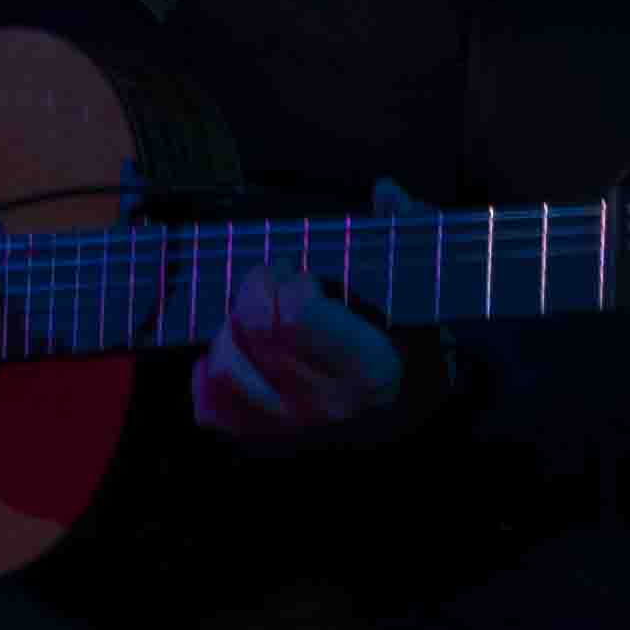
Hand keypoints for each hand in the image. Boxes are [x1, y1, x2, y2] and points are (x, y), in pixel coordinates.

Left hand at [195, 178, 424, 444]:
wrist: (402, 425)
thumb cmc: (412, 353)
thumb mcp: (423, 298)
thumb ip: (410, 237)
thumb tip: (387, 190)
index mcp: (369, 370)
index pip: (296, 315)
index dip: (294, 282)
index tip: (308, 277)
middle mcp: (324, 405)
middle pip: (253, 327)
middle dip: (257, 287)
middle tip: (276, 280)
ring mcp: (286, 428)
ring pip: (223, 362)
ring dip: (231, 326)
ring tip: (258, 315)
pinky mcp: (256, 439)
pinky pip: (206, 399)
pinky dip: (211, 368)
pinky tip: (240, 350)